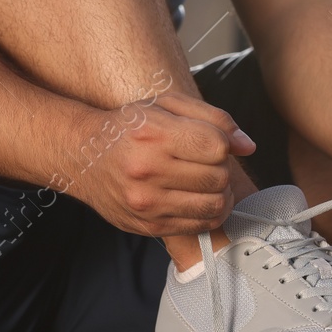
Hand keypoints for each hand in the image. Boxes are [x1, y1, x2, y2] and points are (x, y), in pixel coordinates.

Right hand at [66, 94, 255, 236]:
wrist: (84, 157)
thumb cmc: (129, 128)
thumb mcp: (167, 106)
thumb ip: (214, 119)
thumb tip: (248, 145)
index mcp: (154, 134)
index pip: (217, 146)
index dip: (223, 143)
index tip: (211, 142)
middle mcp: (148, 170)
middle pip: (219, 176)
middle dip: (221, 167)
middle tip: (206, 162)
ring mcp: (147, 203)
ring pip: (215, 204)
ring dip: (221, 193)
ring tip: (207, 182)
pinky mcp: (149, 226)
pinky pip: (202, 225)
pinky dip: (210, 212)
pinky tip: (199, 198)